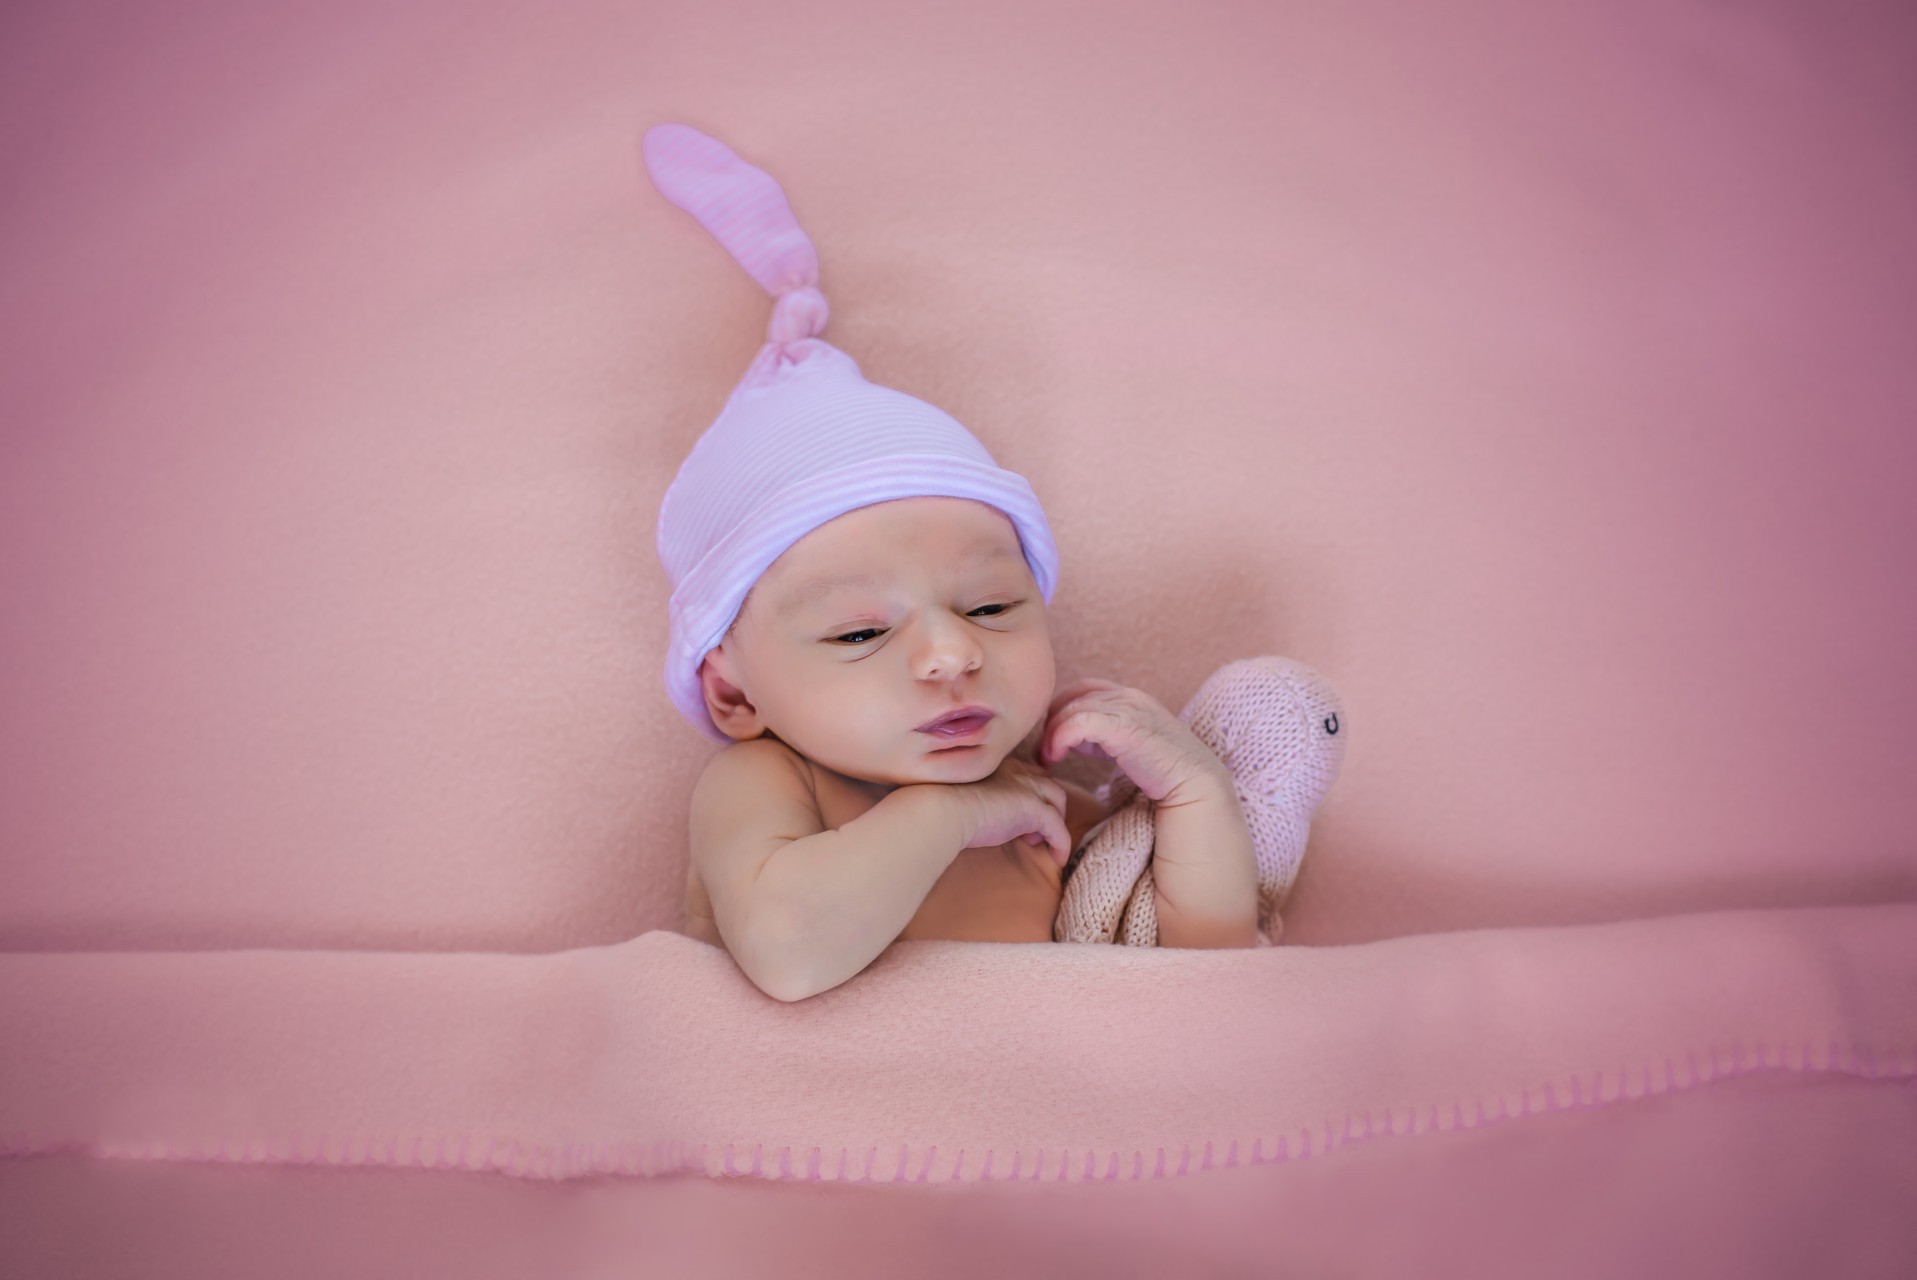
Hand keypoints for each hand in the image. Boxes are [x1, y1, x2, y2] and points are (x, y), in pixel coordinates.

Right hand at [945, 754, 1072, 865]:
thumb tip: (981, 816)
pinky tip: (1058, 859)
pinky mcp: (1035, 809)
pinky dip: (1060, 844)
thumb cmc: (943, 806)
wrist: (943, 810)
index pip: (1026, 774)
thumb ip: (978, 799)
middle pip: (1046, 784)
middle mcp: (1017, 771)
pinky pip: (1058, 829)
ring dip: (1053, 820)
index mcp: (999, 764)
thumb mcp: (963, 797)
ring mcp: (1028, 788)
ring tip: (1036, 841)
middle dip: (1045, 804)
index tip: (1019, 814)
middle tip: (1030, 830)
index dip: (1028, 793)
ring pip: (1057, 801)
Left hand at [1038, 678, 1227, 806]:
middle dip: (1053, 722)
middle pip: (1073, 697)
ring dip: (1052, 734)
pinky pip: (1077, 724)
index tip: (1054, 741)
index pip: (1084, 688)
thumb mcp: (1129, 747)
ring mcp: (1128, 708)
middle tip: (1044, 752)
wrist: (1196, 787)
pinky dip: (1059, 739)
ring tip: (1048, 759)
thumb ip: (1103, 737)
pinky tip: (1055, 758)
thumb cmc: (1163, 775)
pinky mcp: (1123, 727)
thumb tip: (1071, 741)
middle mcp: (1130, 696)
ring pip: (1071, 709)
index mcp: (1132, 698)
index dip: (1062, 710)